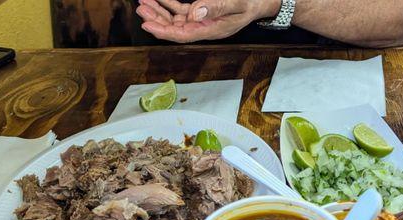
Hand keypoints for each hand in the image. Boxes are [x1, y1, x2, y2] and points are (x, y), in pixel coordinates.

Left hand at [136, 0, 280, 42]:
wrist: (261, 2)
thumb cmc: (251, 3)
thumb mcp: (237, 3)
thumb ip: (217, 7)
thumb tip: (194, 12)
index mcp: (212, 30)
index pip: (183, 35)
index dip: (164, 31)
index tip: (147, 24)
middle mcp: (204, 28)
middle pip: (175, 29)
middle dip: (157, 20)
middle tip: (140, 9)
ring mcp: (202, 21)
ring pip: (176, 20)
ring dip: (159, 12)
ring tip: (143, 3)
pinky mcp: (202, 13)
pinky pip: (181, 12)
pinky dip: (169, 5)